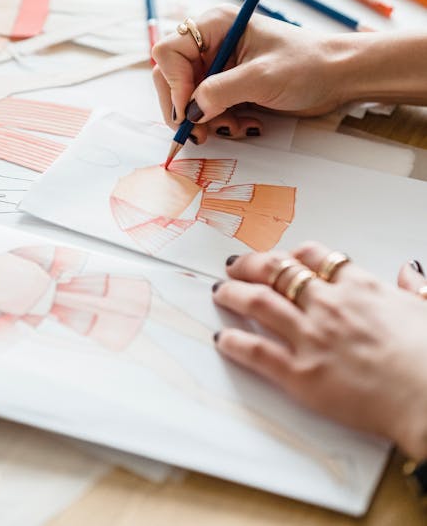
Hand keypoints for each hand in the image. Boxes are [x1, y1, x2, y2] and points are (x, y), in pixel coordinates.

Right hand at [152, 4, 356, 143]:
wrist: (337, 77)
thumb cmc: (307, 65)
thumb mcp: (262, 78)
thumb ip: (220, 92)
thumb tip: (190, 111)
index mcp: (215, 26)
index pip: (169, 53)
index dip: (173, 84)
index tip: (189, 111)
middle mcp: (211, 43)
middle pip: (171, 78)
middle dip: (185, 108)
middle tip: (199, 133)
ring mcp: (218, 65)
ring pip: (188, 98)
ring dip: (205, 119)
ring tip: (235, 127)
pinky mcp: (228, 85)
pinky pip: (207, 108)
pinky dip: (219, 122)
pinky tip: (244, 124)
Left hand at [212, 242, 426, 458]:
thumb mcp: (426, 308)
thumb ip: (412, 286)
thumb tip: (410, 270)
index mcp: (358, 286)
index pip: (313, 256)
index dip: (291, 253)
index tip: (281, 257)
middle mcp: (327, 304)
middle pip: (276, 272)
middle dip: (251, 265)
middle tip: (236, 266)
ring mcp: (310, 337)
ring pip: (259, 303)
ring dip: (234, 294)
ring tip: (221, 292)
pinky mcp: (300, 374)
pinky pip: (257, 352)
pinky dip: (235, 342)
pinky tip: (223, 338)